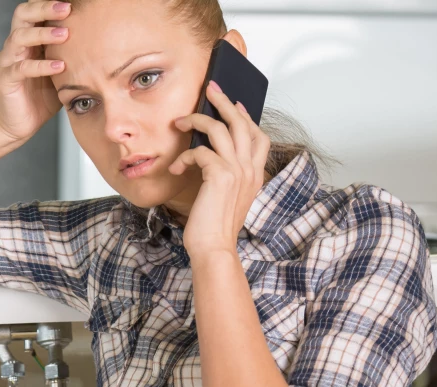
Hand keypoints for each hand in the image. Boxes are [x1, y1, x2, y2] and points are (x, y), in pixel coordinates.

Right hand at [0, 1, 70, 142]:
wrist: (21, 124)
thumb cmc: (42, 96)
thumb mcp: (62, 71)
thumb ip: (72, 54)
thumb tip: (103, 40)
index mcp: (28, 40)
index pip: (34, 11)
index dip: (48, 4)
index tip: (73, 2)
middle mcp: (15, 46)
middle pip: (22, 15)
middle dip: (44, 8)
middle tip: (67, 8)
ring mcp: (7, 61)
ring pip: (19, 38)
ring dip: (43, 34)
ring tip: (65, 35)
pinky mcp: (5, 80)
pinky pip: (21, 69)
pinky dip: (41, 66)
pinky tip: (59, 66)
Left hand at [169, 80, 270, 260]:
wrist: (214, 247)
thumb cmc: (215, 226)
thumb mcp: (228, 197)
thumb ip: (227, 176)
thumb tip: (210, 156)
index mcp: (256, 174)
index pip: (259, 136)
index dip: (246, 116)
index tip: (234, 104)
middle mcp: (250, 169)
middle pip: (242, 123)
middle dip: (223, 102)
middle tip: (210, 88)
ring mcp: (237, 170)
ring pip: (220, 129)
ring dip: (196, 120)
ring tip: (178, 121)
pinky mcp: (220, 175)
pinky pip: (199, 152)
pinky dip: (185, 156)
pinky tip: (177, 167)